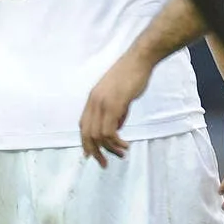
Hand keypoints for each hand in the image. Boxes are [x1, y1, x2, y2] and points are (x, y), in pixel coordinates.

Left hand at [79, 50, 152, 167]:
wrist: (139, 60)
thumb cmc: (132, 75)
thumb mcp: (120, 96)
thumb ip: (116, 112)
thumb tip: (116, 129)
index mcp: (93, 98)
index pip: (83, 125)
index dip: (85, 142)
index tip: (91, 155)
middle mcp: (94, 102)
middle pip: (87, 134)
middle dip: (94, 152)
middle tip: (104, 163)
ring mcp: (102, 104)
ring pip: (98, 136)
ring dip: (110, 149)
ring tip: (122, 153)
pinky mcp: (113, 106)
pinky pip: (109, 132)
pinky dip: (116, 142)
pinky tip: (125, 144)